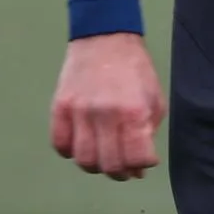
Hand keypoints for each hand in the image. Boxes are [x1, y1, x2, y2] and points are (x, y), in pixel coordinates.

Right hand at [51, 32, 166, 179]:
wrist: (105, 39)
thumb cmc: (136, 71)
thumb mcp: (155, 99)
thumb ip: (148, 132)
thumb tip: (140, 165)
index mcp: (134, 112)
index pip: (137, 158)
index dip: (143, 166)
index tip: (144, 162)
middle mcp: (105, 115)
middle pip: (109, 164)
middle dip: (121, 173)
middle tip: (125, 169)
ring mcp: (78, 112)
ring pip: (83, 159)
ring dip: (96, 167)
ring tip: (105, 159)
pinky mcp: (59, 108)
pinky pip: (60, 145)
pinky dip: (71, 153)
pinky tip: (83, 146)